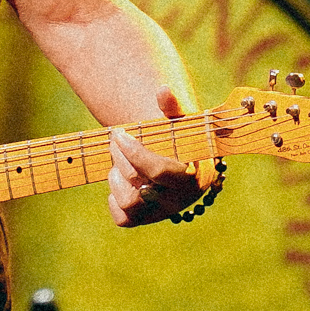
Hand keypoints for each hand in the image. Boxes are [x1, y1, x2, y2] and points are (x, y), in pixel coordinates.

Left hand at [107, 88, 208, 226]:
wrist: (176, 162)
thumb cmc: (179, 139)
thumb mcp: (180, 122)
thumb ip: (173, 107)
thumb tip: (163, 90)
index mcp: (195, 177)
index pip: (158, 171)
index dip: (134, 152)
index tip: (120, 133)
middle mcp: (180, 200)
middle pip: (138, 184)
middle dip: (120, 156)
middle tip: (117, 138)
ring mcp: (161, 213)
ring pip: (128, 202)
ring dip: (116, 177)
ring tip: (119, 162)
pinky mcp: (144, 220)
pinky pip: (122, 219)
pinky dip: (114, 199)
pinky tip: (120, 180)